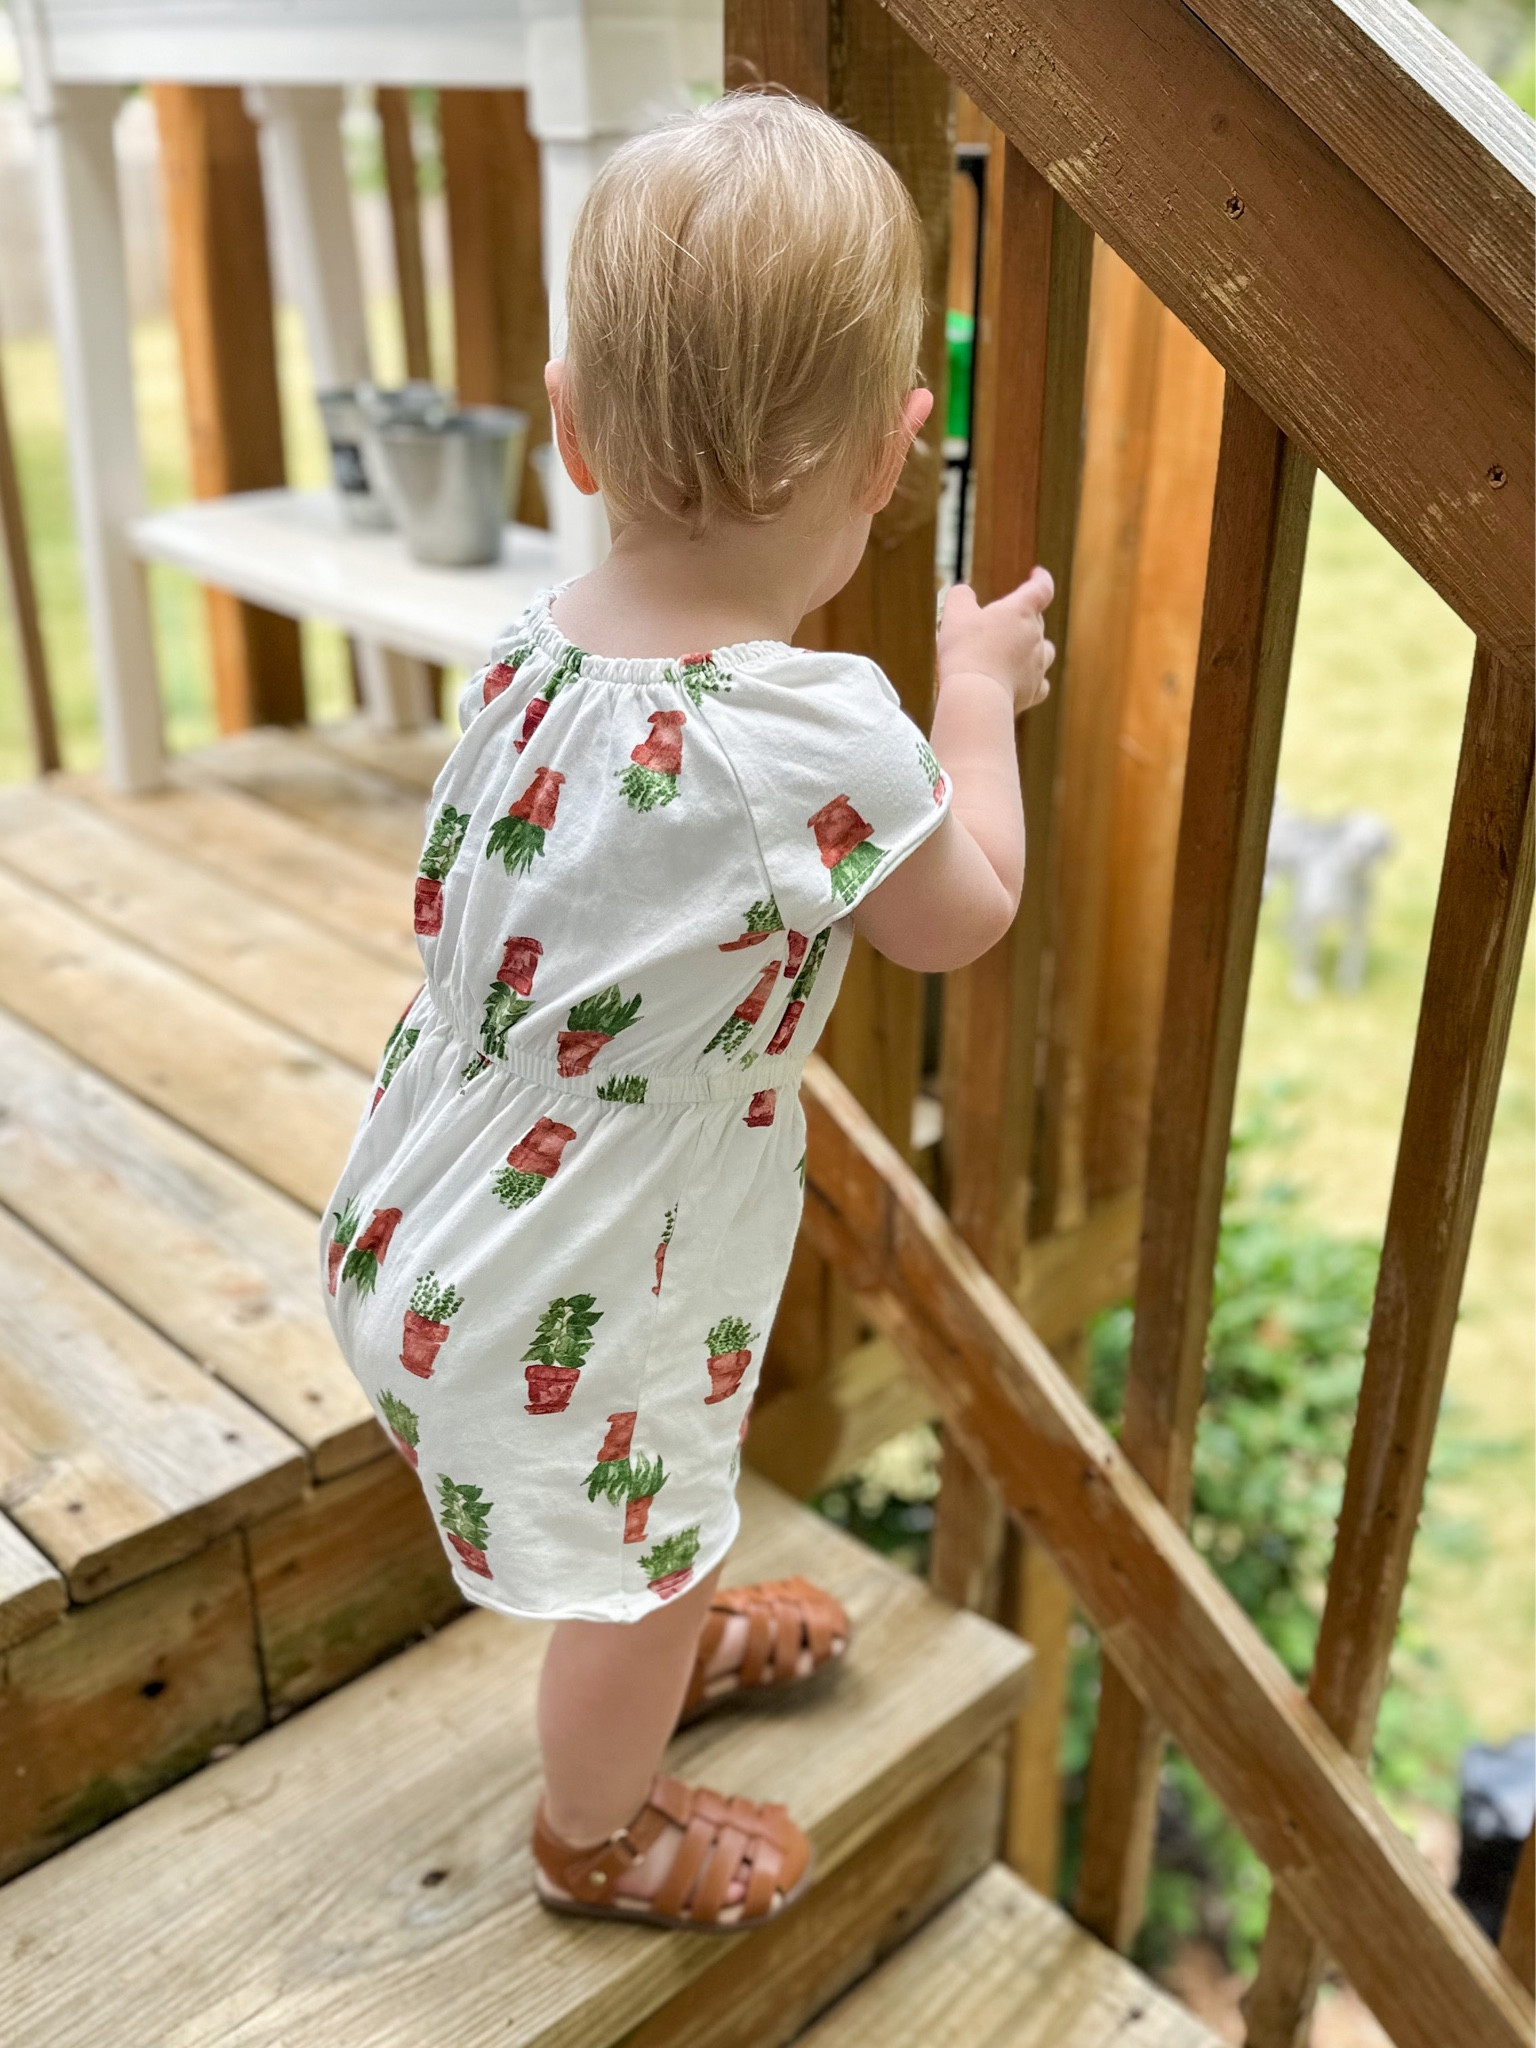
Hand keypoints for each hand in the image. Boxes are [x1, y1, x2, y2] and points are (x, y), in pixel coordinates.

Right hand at [937, 567, 1055, 716]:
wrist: (976, 696)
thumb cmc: (966, 650)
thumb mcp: (955, 614)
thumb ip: (960, 596)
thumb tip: (964, 593)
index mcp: (1021, 611)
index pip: (1041, 588)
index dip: (1041, 579)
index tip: (1038, 574)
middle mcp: (1036, 636)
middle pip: (1037, 621)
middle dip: (1022, 618)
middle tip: (999, 623)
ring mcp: (1038, 665)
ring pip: (1046, 651)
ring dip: (1034, 648)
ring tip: (1017, 651)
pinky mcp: (1034, 692)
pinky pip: (1041, 683)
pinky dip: (1033, 680)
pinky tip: (1022, 681)